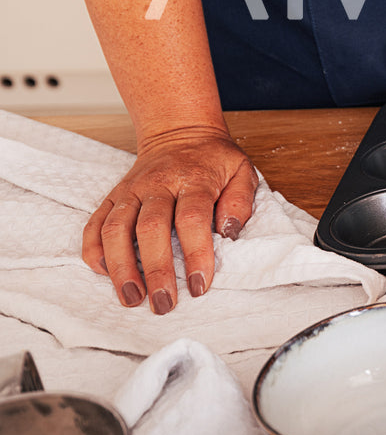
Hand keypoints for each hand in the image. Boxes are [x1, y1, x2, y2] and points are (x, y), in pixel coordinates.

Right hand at [83, 128, 257, 313]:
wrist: (180, 131)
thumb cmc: (214, 159)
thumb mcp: (241, 171)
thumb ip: (240, 201)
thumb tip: (230, 232)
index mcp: (193, 179)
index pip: (192, 219)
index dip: (195, 254)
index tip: (198, 285)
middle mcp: (158, 184)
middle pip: (151, 229)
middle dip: (155, 270)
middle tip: (163, 304)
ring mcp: (132, 190)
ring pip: (116, 228)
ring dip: (120, 267)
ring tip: (131, 297)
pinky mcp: (114, 195)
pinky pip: (95, 223)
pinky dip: (94, 249)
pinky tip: (103, 272)